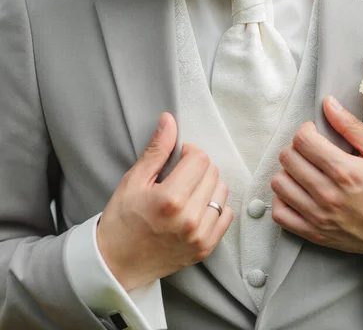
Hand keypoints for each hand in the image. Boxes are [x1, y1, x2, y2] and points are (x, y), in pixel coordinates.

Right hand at [97, 113, 233, 290]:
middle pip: (213, 173)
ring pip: (222, 192)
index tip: (178, 158)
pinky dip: (215, 207)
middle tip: (180, 176)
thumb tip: (169, 120)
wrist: (116, 262)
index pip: (200, 159)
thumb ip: (156, 150)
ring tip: (188, 192)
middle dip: (198, 168)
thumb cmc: (121, 220)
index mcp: (170, 199)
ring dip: (208, 186)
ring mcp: (200, 236)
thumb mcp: (133, 181)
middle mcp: (189, 219)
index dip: (189, 153)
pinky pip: (226, 215)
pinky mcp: (206, 248)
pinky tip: (197, 208)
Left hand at [271, 96, 362, 257]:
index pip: (303, 140)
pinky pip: (279, 213)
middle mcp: (327, 193)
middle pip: (287, 158)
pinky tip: (297, 193)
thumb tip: (328, 103)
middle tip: (311, 152)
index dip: (306, 131)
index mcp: (344, 170)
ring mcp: (317, 215)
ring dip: (288, 172)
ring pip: (279, 183)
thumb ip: (351, 127)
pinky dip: (283, 200)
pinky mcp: (312, 233)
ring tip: (304, 172)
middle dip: (296, 148)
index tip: (316, 134)